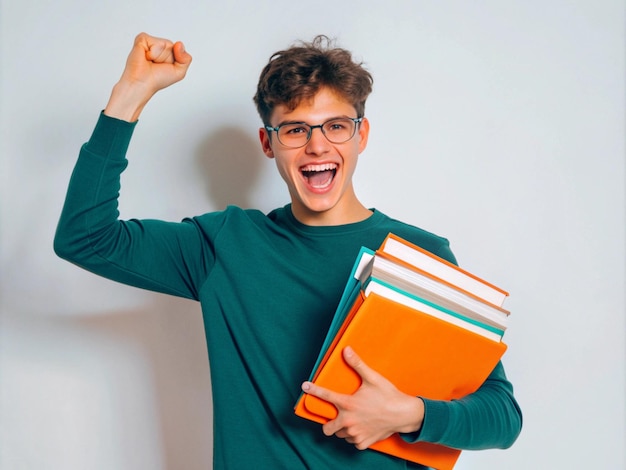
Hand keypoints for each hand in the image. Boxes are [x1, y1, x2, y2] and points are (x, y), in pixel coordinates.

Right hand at [104, 32, 192, 120]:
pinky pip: (153, 41)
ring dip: (159, 56)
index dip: (176, 59)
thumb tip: (179, 44)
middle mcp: (159, 47)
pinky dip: (152, 52)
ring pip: (164, 43)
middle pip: (172, 46)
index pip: (179, 49)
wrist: (142, 82)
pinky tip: (146, 57)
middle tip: (157, 65)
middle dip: (167, 58)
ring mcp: (150, 42)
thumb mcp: (179, 72)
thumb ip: (186, 59)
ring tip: (150, 61)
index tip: (166, 68)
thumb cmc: (157, 79)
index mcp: (168, 53)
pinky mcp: (141, 39)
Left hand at [301, 346, 424, 449]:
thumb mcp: (372, 378)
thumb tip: (346, 350)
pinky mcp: (363, 442)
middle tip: (337, 416)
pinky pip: (353, 442)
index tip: (304, 387)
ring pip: (340, 435)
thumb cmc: (388, 395)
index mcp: (348, 404)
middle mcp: (349, 421)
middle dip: (328, 423)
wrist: (404, 414)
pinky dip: (355, 437)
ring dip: (343, 429)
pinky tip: (362, 428)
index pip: (326, 395)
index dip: (313, 390)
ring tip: (353, 420)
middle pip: (327, 428)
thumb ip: (357, 364)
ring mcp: (355, 434)